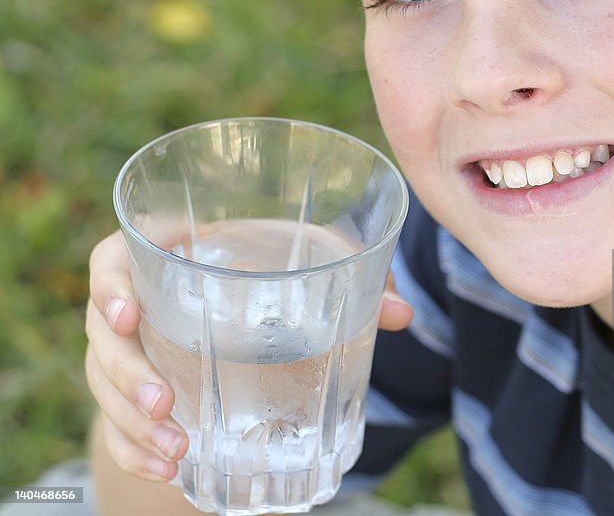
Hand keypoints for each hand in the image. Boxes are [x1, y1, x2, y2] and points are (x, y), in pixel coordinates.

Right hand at [84, 231, 413, 480]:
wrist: (243, 325)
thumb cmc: (272, 275)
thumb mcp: (309, 264)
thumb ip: (350, 275)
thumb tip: (400, 313)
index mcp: (169, 255)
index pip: (111, 259)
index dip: (107, 283)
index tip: (127, 313)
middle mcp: (138, 303)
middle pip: (104, 335)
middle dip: (127, 374)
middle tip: (163, 403)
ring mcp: (130, 354)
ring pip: (104, 386)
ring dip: (132, 422)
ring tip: (175, 449)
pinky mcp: (133, 397)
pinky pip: (114, 427)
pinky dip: (134, 451)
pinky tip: (164, 469)